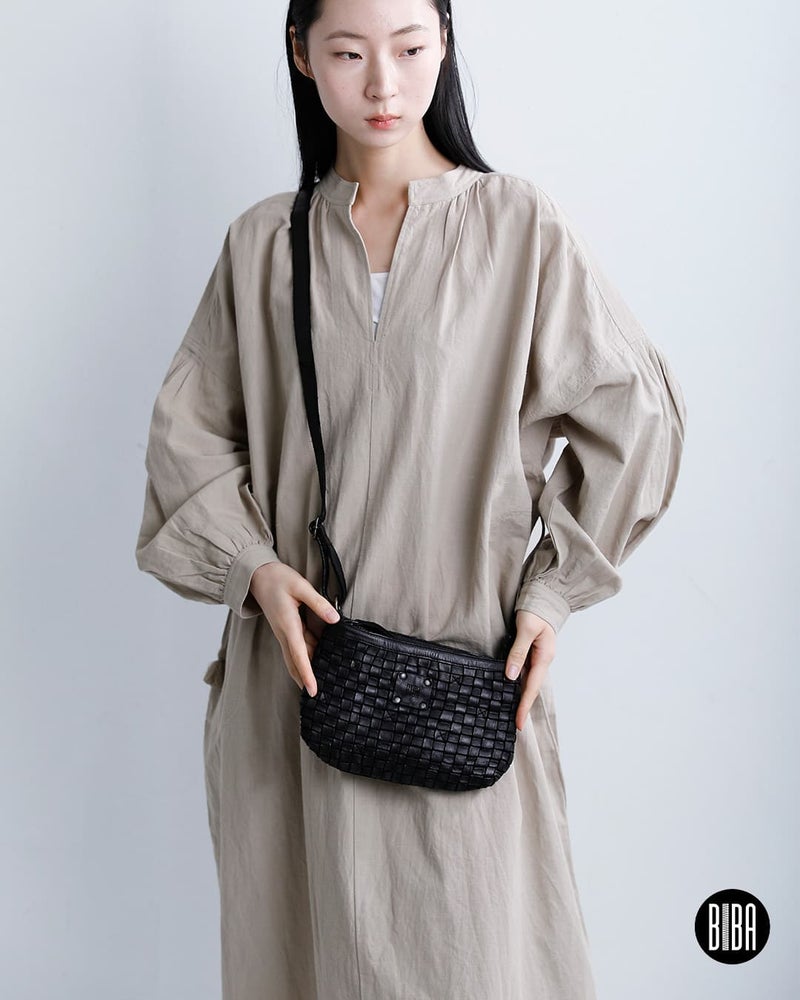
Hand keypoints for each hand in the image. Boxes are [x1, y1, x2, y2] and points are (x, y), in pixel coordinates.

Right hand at [249, 561, 339, 695]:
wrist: (258, 576)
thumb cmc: (278, 579)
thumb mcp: (300, 586)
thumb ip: (318, 603)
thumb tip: (335, 619)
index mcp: (288, 625)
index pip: (299, 655)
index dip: (307, 674)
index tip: (313, 691)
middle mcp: (284, 633)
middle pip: (295, 663)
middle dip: (304, 680)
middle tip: (318, 696)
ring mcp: (283, 633)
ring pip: (295, 657)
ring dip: (305, 671)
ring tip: (320, 684)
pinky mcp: (285, 630)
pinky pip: (297, 648)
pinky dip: (306, 658)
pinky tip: (319, 660)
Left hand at [504, 610, 555, 730]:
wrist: (544, 597)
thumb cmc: (535, 611)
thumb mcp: (526, 630)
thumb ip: (518, 652)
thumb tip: (510, 676)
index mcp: (544, 657)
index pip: (532, 687)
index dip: (524, 706)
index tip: (518, 723)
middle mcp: (542, 660)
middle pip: (531, 688)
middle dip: (523, 706)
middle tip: (514, 724)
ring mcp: (538, 657)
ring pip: (528, 681)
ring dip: (520, 696)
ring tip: (511, 711)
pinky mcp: (532, 652)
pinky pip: (525, 672)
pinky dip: (518, 683)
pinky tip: (511, 688)